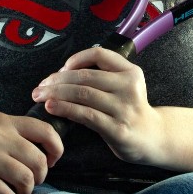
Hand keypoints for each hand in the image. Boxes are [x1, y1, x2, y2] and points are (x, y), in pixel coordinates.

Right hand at [0, 114, 62, 193]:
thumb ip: (9, 134)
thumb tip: (41, 153)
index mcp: (2, 121)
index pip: (45, 131)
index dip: (56, 150)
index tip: (52, 162)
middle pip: (39, 161)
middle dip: (40, 178)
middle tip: (29, 184)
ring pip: (25, 180)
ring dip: (25, 193)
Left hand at [31, 46, 163, 164]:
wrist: (152, 138)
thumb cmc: (130, 111)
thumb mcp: (125, 86)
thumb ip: (104, 76)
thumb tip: (64, 73)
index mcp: (130, 72)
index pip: (100, 55)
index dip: (76, 59)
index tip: (61, 68)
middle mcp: (129, 87)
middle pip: (85, 76)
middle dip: (57, 80)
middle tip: (40, 86)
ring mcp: (124, 108)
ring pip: (83, 94)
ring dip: (56, 94)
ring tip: (40, 96)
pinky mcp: (117, 129)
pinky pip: (85, 115)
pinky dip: (65, 109)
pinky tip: (52, 108)